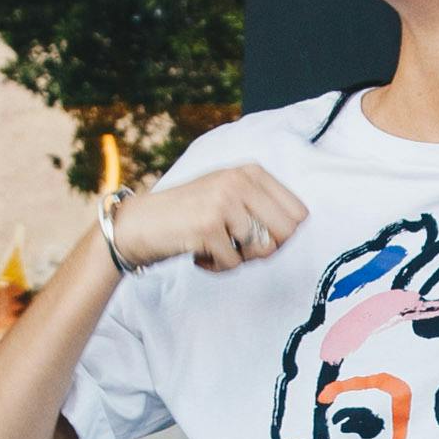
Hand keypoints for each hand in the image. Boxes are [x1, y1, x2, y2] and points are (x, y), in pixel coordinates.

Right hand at [103, 163, 312, 275]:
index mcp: (251, 172)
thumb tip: (297, 230)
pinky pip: (233, 264)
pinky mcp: (208, 227)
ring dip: (239, 260)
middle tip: (239, 248)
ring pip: (261, 251)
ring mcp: (224, 202)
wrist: (139, 224)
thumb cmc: (189, 216)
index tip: (255, 237)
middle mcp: (240, 181)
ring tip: (214, 248)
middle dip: (266, 250)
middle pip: (287, 234)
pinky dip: (217, 267)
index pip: (299, 214)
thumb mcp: (229, 197)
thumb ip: (263, 207)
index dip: (281, 236)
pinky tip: (199, 254)